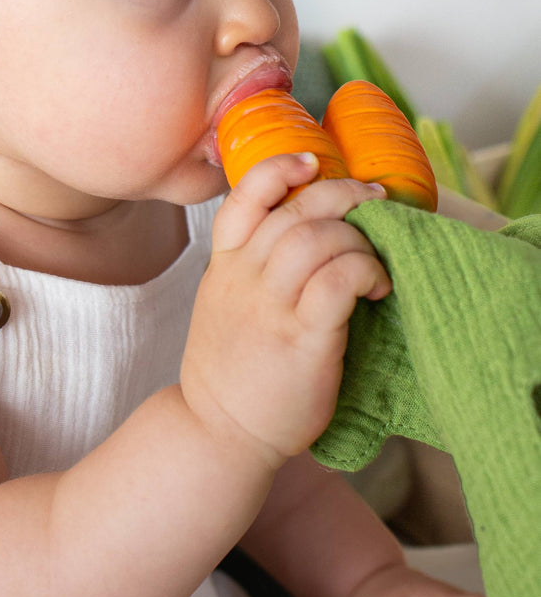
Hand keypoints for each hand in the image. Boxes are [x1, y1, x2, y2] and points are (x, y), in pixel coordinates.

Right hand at [181, 154, 390, 465]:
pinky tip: (379, 288)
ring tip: (375, 260)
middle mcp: (244, 278)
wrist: (218, 434)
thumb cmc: (233, 373)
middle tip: (375, 201)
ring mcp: (270, 307)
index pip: (245, 197)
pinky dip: (367, 271)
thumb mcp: (223, 307)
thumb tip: (304, 236)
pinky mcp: (302, 339)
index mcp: (225, 266)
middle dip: (344, 194)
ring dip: (359, 238)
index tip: (312, 162)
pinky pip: (339, 280)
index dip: (280, 168)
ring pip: (318, 238)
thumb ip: (250, 269)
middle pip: (296, 209)